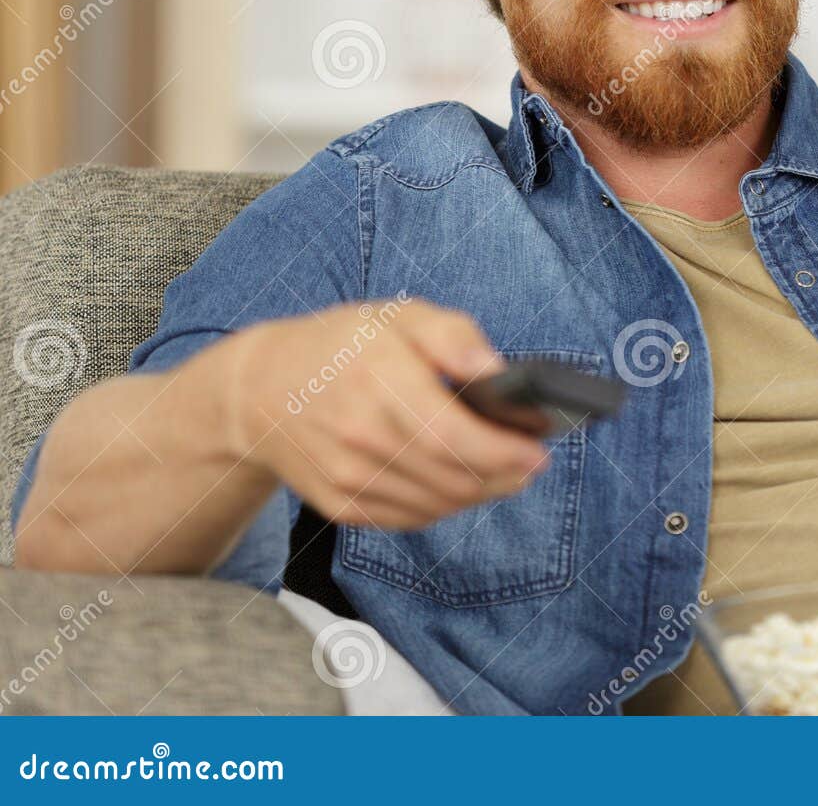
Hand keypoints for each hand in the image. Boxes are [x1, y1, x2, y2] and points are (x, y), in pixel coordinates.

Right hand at [216, 298, 552, 529]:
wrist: (261, 390)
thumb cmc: (344, 345)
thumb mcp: (400, 316)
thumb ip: (453, 335)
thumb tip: (497, 369)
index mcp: (378, 381)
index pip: (452, 435)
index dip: (503, 450)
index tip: (540, 450)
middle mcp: (360, 436)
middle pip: (453, 477)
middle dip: (504, 474)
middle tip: (531, 463)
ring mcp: (350, 477)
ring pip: (438, 504)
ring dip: (481, 492)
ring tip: (505, 472)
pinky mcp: (343, 506)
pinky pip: (412, 518)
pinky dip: (446, 504)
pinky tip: (461, 483)